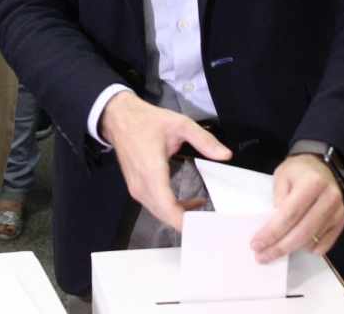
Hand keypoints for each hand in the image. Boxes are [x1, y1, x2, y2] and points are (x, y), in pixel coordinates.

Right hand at [99, 93, 231, 232]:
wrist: (118, 118)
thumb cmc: (146, 121)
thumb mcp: (180, 124)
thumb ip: (204, 140)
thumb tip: (225, 155)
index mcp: (152, 171)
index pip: (168, 209)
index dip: (187, 222)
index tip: (206, 224)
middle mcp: (142, 185)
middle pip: (165, 216)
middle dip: (188, 222)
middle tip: (212, 221)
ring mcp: (136, 189)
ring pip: (159, 213)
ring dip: (180, 216)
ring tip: (203, 212)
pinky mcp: (136, 189)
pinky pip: (154, 206)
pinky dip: (171, 210)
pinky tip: (187, 204)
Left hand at [251, 154, 343, 261]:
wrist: (320, 166)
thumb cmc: (298, 171)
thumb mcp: (281, 176)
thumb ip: (278, 199)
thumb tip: (274, 227)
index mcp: (312, 183)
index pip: (289, 214)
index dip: (272, 232)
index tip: (257, 244)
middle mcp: (329, 198)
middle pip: (302, 232)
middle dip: (280, 247)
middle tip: (262, 256)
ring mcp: (337, 211)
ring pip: (312, 240)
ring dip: (292, 249)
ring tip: (275, 250)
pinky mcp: (340, 221)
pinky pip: (325, 244)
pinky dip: (309, 249)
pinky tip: (297, 246)